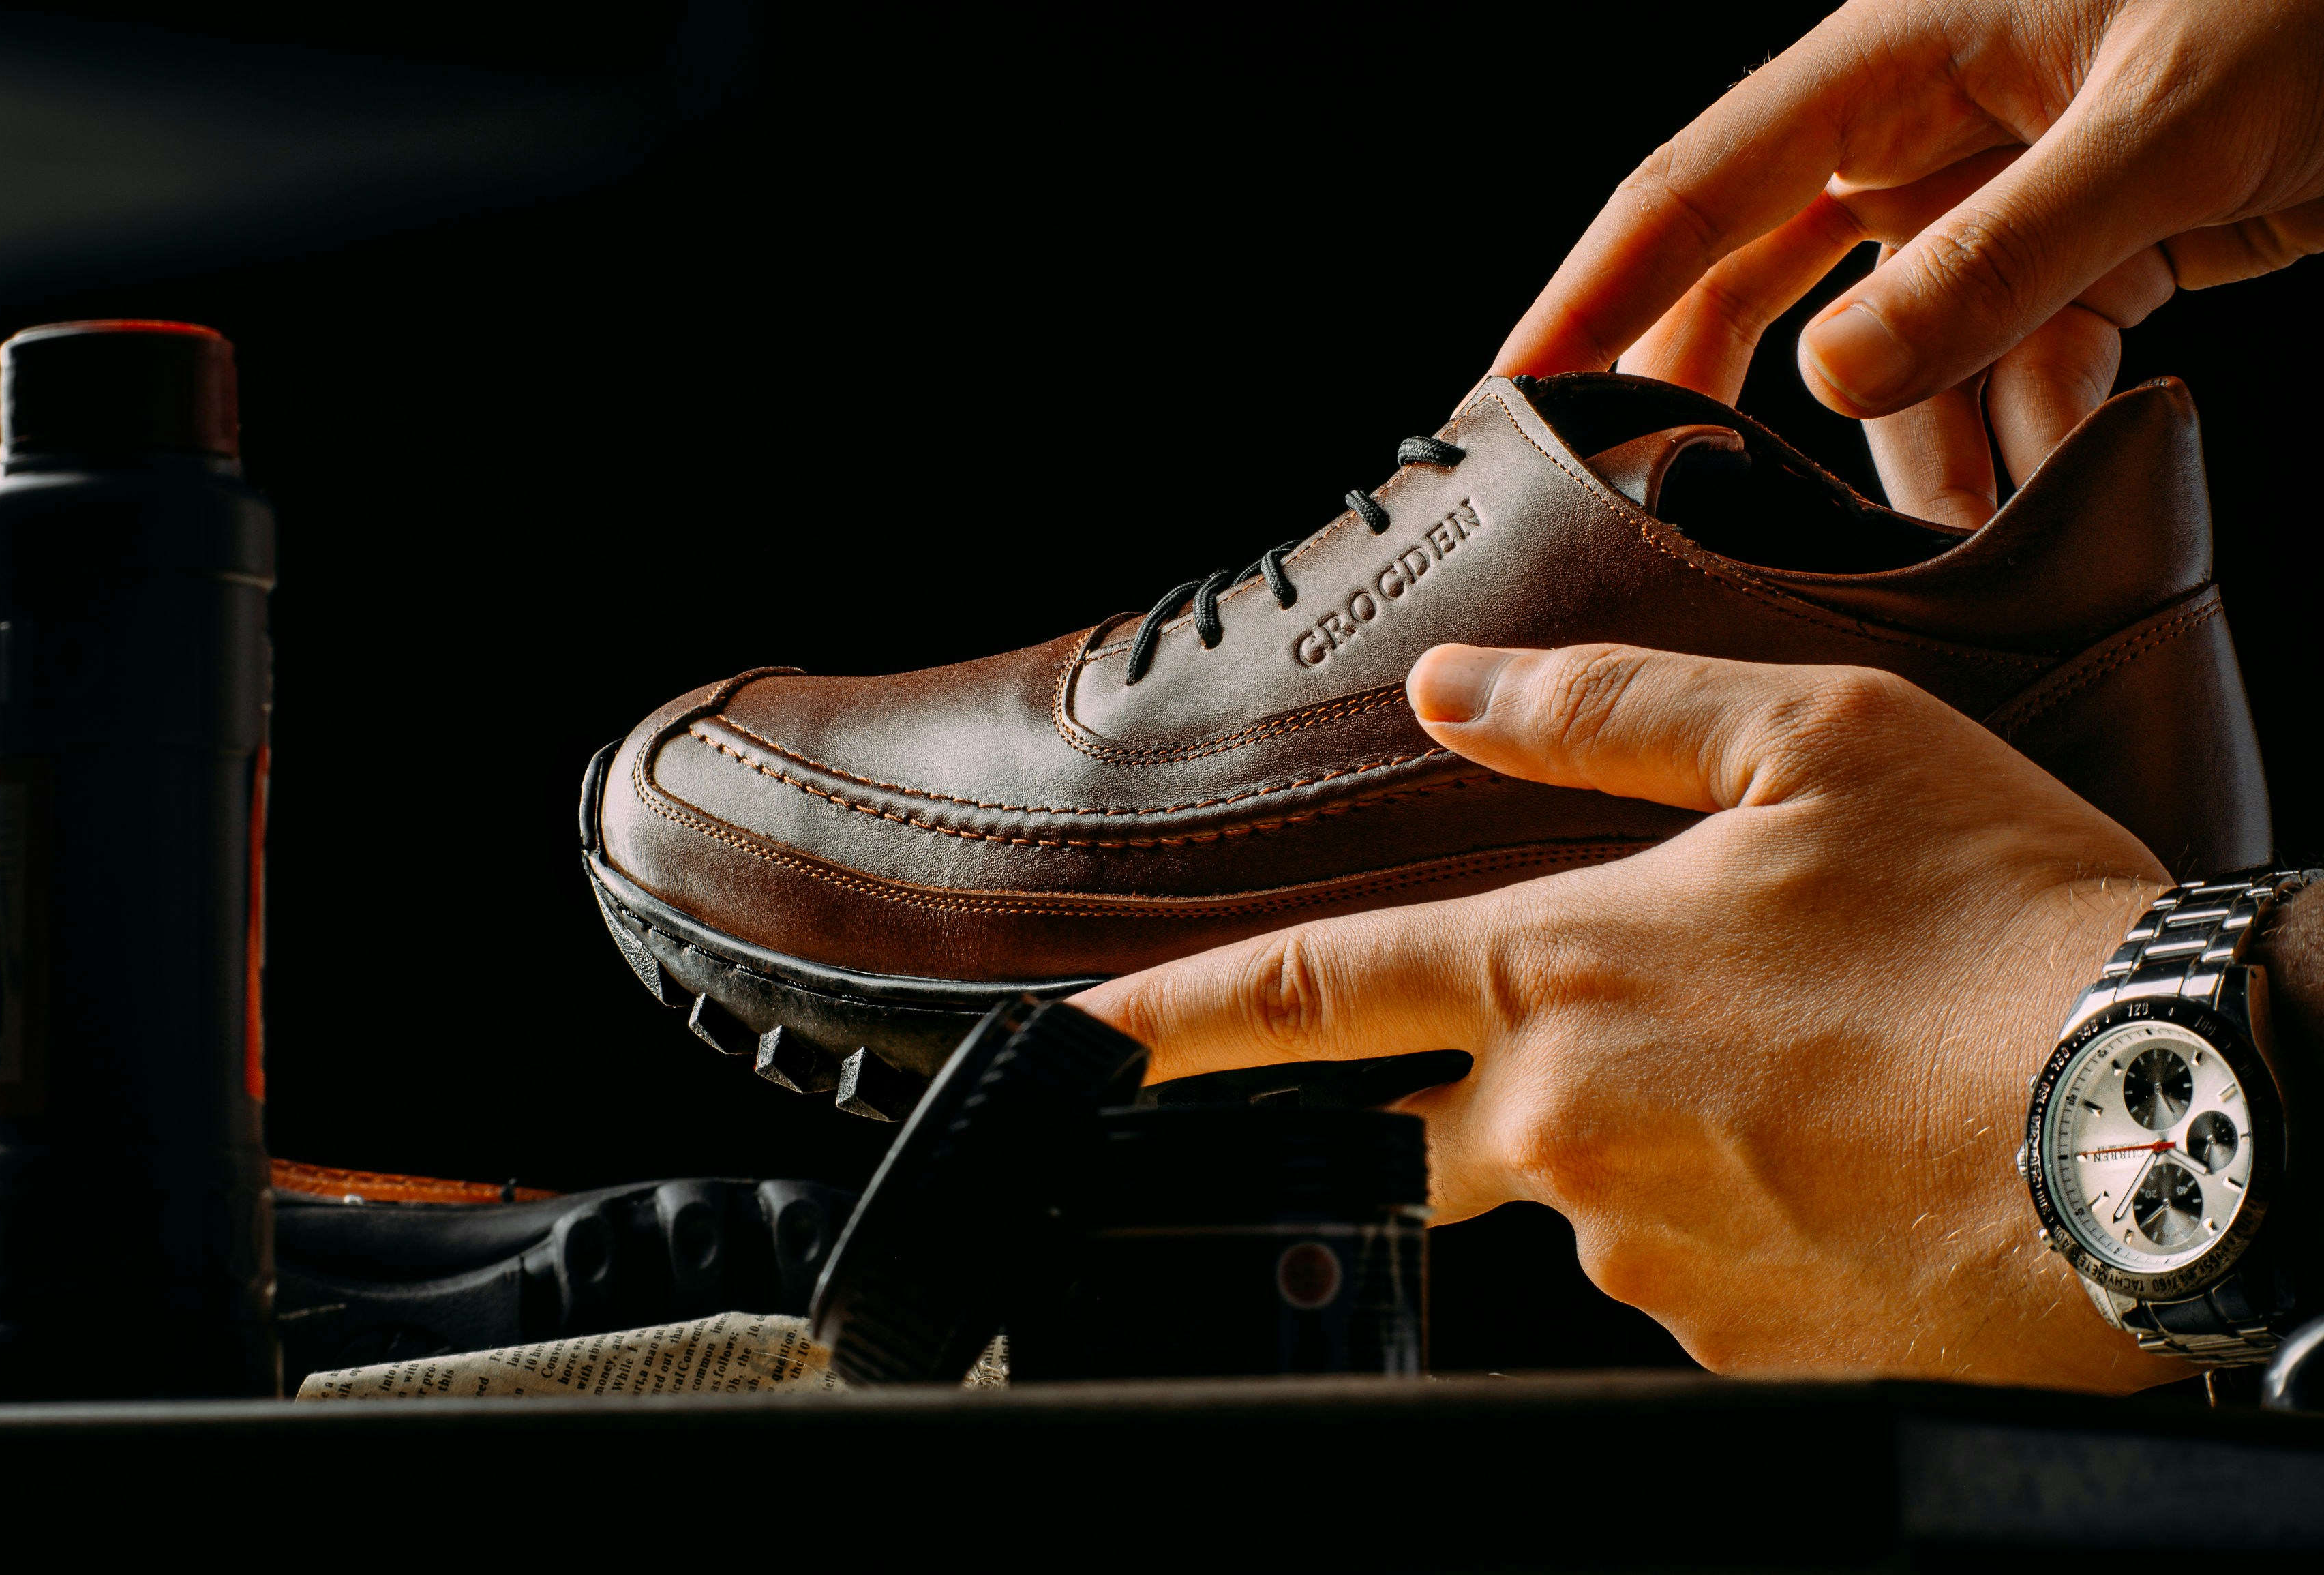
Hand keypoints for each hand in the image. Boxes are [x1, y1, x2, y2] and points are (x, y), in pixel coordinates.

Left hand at [1075, 643, 2184, 1390]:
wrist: (2177, 1126)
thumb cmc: (2006, 920)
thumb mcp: (1813, 743)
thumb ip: (1605, 708)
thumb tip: (1460, 685)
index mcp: (1556, 974)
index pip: (1298, 998)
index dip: (1160, 1026)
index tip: (1066, 1057)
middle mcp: (1562, 1133)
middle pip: (1422, 1130)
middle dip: (1463, 1095)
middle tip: (1643, 1046)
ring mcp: (1642, 1258)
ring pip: (1576, 1198)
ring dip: (1649, 1138)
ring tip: (1813, 1079)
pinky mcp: (1727, 1348)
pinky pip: (1682, 1279)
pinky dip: (1732, 1218)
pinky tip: (1844, 1162)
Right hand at [1493, 0, 2323, 526]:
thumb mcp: (2162, 124)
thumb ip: (1991, 259)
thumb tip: (1829, 379)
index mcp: (1900, 54)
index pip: (1696, 188)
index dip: (1591, 297)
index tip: (1511, 396)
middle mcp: (1924, 122)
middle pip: (1758, 280)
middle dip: (1724, 407)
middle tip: (1671, 513)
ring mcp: (1995, 191)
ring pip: (1898, 354)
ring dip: (1920, 454)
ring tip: (1949, 543)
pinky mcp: (2077, 249)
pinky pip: (2008, 364)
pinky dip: (2024, 436)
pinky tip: (2039, 490)